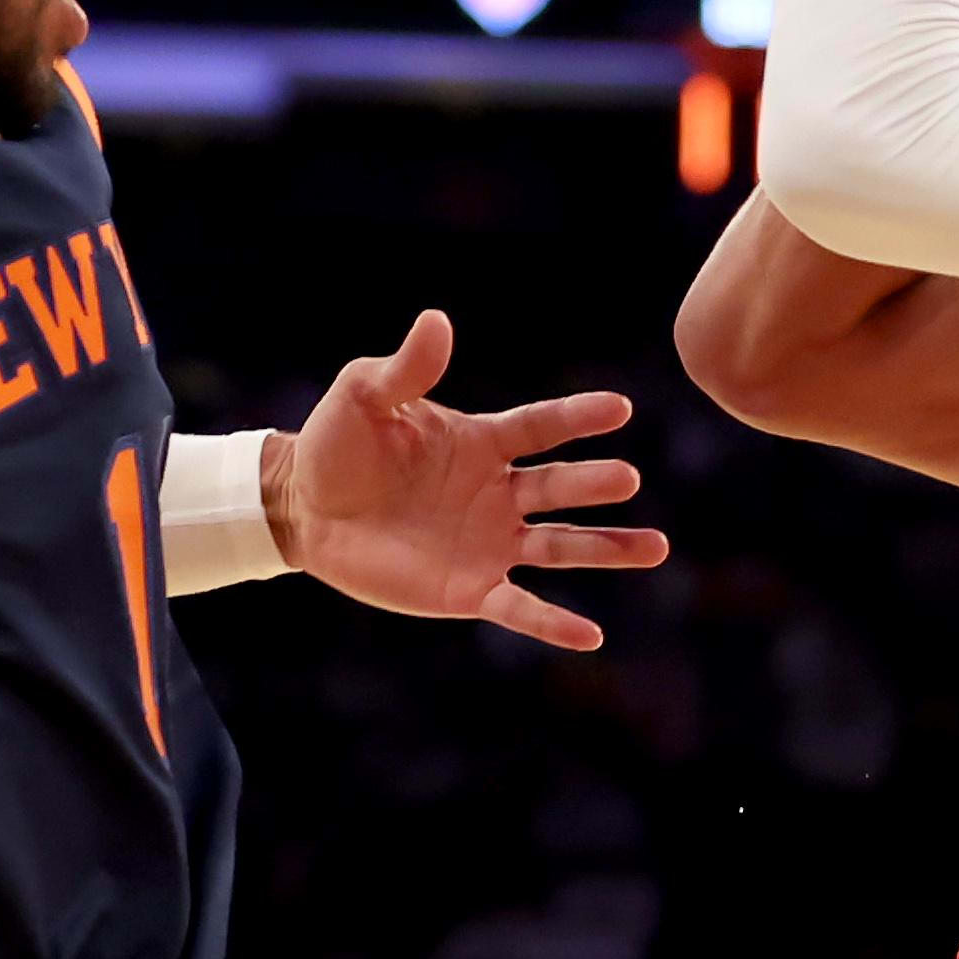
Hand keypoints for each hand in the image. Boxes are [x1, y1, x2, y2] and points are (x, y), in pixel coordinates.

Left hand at [264, 312, 667, 650]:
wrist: (303, 510)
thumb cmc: (336, 444)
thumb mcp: (364, 396)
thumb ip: (405, 367)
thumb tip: (436, 321)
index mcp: (481, 442)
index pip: (540, 428)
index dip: (577, 417)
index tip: (620, 408)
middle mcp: (498, 492)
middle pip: (559, 487)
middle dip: (594, 484)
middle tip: (627, 479)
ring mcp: (489, 543)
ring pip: (560, 546)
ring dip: (607, 549)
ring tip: (655, 549)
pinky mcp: (470, 590)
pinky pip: (520, 608)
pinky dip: (554, 624)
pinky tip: (591, 636)